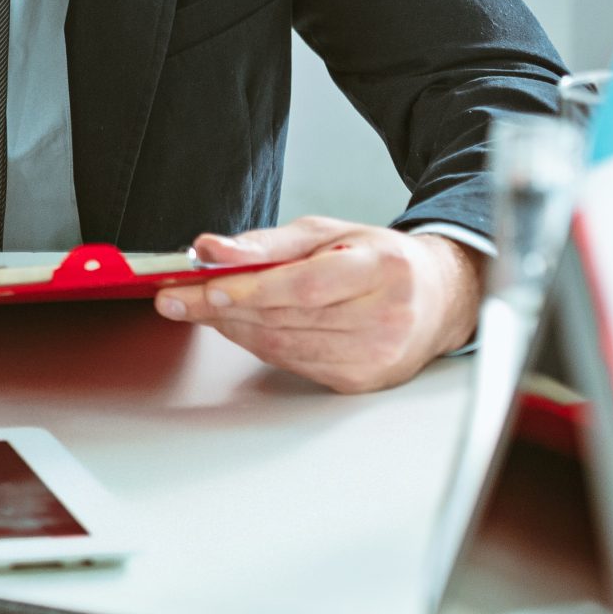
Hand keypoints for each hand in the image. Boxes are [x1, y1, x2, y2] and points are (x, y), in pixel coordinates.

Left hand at [155, 216, 482, 392]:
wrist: (436, 299)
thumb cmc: (375, 259)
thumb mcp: (325, 232)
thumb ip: (265, 243)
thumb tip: (210, 248)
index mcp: (381, 268)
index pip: (305, 285)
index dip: (250, 289)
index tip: (204, 285)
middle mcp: (385, 316)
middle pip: (285, 317)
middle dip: (220, 307)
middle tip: (175, 297)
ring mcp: (375, 355)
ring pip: (282, 345)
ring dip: (232, 326)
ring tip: (200, 306)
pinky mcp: (360, 380)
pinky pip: (291, 362)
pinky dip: (257, 343)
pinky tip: (239, 325)